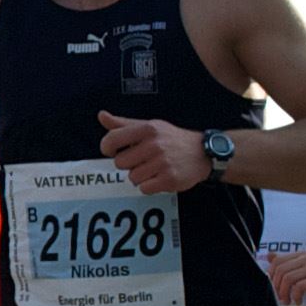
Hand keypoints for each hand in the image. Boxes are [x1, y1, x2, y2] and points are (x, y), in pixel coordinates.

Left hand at [94, 112, 210, 193]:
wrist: (203, 153)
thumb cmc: (171, 139)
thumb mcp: (150, 126)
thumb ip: (123, 124)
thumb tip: (102, 116)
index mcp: (147, 129)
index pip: (111, 139)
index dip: (107, 148)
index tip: (113, 151)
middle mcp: (154, 145)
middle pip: (120, 163)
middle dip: (129, 164)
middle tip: (143, 160)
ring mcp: (162, 163)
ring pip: (132, 178)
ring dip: (140, 176)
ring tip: (154, 168)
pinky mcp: (169, 179)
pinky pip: (144, 189)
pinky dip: (149, 186)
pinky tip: (160, 177)